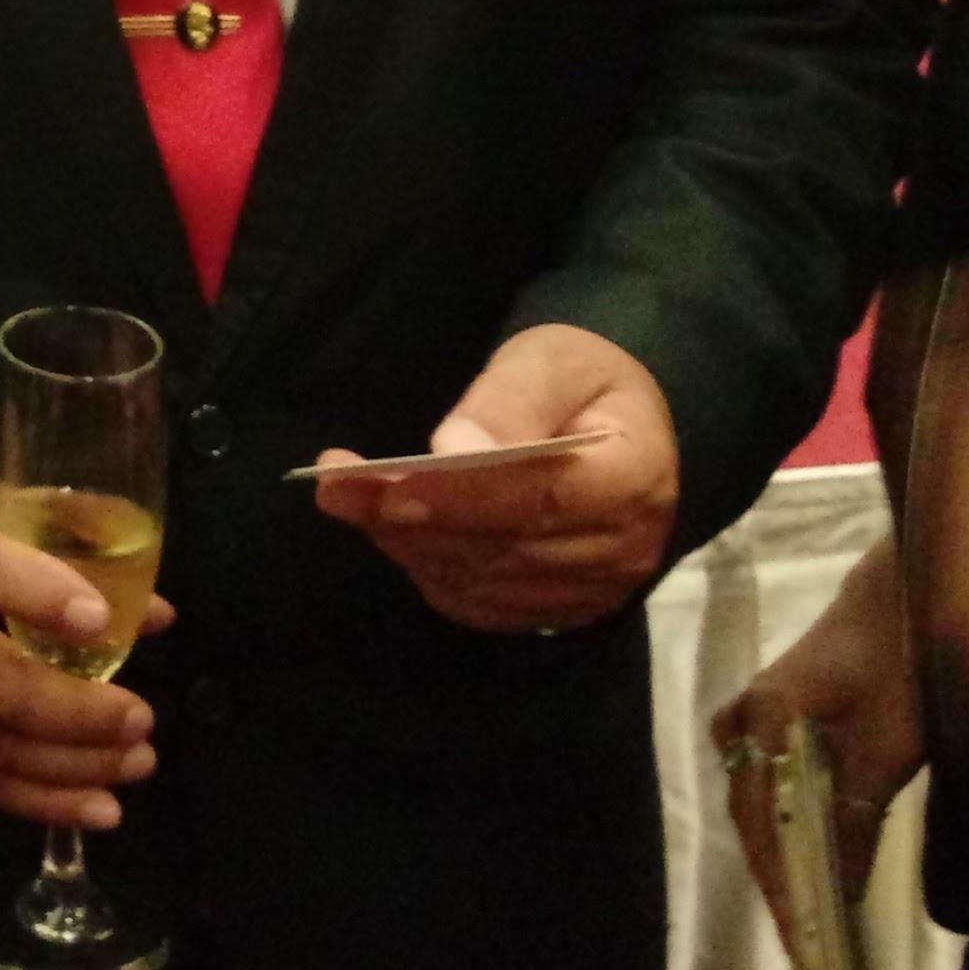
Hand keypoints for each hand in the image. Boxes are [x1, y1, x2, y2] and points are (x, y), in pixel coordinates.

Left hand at [308, 323, 680, 633]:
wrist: (621, 428)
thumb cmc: (584, 381)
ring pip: (480, 579)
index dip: (459, 499)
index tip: (388, 486)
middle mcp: (620, 550)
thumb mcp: (554, 359)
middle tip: (334, 484)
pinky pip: (478, 602)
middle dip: (407, 518)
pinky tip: (392, 528)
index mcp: (634, 477)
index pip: (539, 500)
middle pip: (500, 547)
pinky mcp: (557, 610)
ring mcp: (590, 591)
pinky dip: (427, 567)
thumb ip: (511, 398)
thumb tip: (455, 449)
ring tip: (349, 496)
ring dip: (407, 542)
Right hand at [711, 542, 920, 969]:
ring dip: (776, 847)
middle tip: (805, 942)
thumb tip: (837, 891)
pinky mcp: (778, 702)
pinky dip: (779, 810)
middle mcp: (748, 715)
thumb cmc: (904, 660)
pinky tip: (801, 830)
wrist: (906, 588)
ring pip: (756, 796)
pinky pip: (764, 771)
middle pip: (751, 816)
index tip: (803, 954)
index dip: (782, 893)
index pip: (762, 828)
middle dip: (777, 880)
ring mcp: (757, 705)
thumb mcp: (891, 748)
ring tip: (804, 901)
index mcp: (767, 721)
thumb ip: (857, 820)